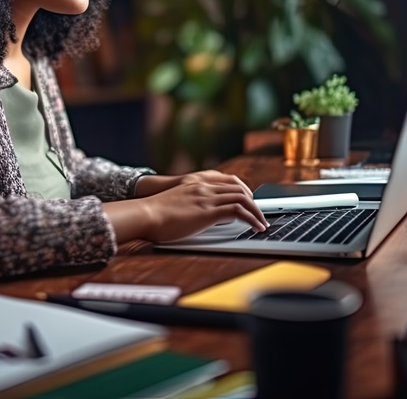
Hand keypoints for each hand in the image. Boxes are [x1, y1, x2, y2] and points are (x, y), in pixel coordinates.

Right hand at [104, 171, 266, 243]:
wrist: (144, 214)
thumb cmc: (153, 214)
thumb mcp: (175, 202)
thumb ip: (189, 203)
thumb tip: (197, 217)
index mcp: (195, 182)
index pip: (228, 180)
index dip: (243, 190)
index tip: (249, 201)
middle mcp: (203, 186)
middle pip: (239, 188)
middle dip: (254, 202)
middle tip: (259, 215)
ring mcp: (207, 197)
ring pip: (243, 199)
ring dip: (256, 212)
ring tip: (262, 224)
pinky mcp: (208, 211)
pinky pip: (239, 212)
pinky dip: (252, 219)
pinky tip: (256, 228)